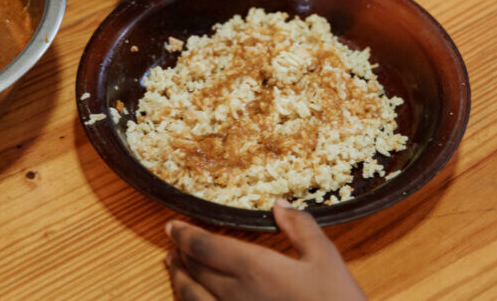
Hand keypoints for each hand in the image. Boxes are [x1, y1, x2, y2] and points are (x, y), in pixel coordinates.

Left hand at [165, 200, 365, 300]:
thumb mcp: (324, 258)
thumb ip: (300, 227)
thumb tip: (279, 204)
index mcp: (254, 268)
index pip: (206, 246)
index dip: (185, 235)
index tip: (172, 225)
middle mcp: (235, 295)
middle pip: (194, 271)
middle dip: (180, 255)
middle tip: (172, 244)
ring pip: (192, 299)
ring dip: (178, 281)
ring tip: (173, 268)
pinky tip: (193, 300)